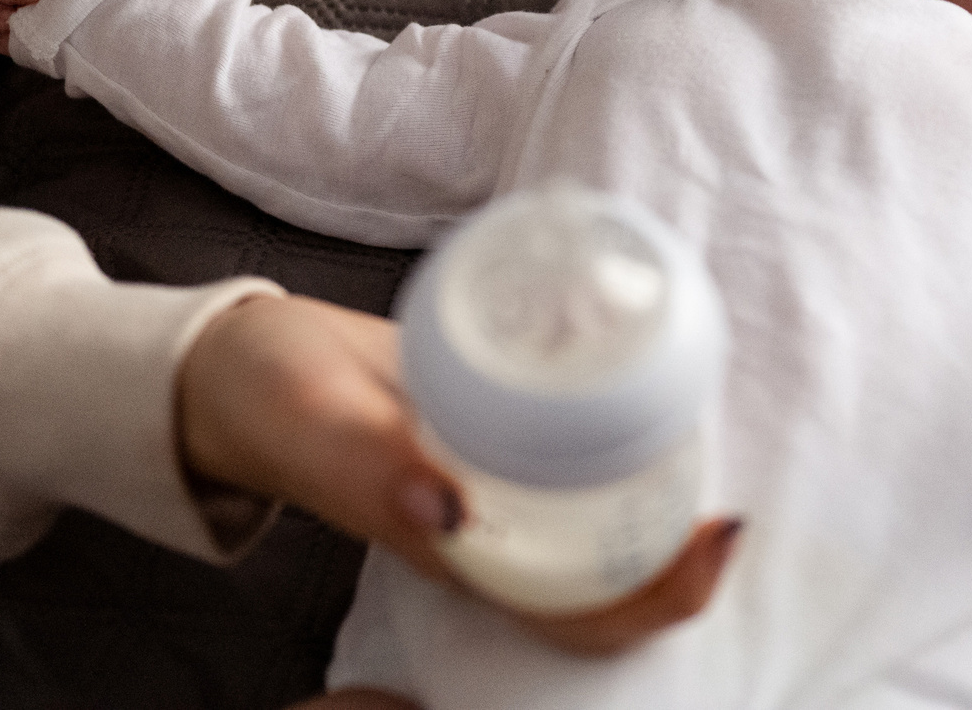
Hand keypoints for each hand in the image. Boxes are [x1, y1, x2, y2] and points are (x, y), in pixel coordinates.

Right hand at [176, 296, 739, 657]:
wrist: (236, 361)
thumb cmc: (269, 398)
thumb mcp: (315, 425)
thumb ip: (369, 468)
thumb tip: (451, 514)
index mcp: (453, 553)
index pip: (578, 612)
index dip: (660, 597)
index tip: (721, 537)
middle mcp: (484, 530)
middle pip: (605, 580)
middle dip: (680, 562)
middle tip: (734, 505)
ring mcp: (488, 487)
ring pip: (593, 524)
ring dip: (657, 506)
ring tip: (707, 444)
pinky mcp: (487, 434)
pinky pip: (567, 459)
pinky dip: (618, 441)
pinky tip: (649, 394)